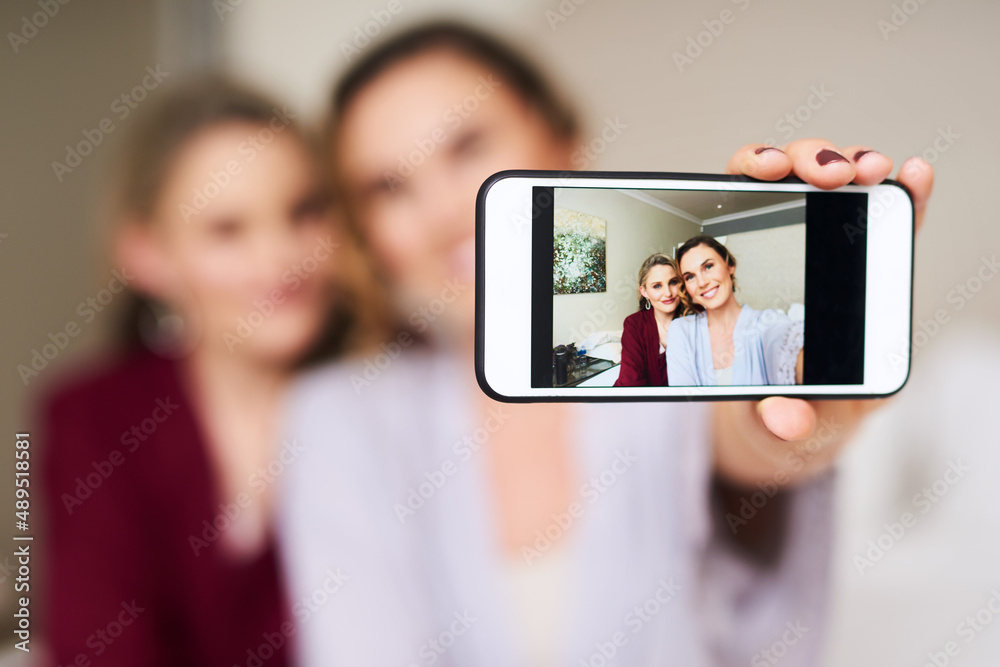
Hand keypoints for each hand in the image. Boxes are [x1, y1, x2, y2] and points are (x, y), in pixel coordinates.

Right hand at [714, 139, 933, 485]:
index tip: (911, 174)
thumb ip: (793, 421)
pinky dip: (756, 174)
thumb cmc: (803, 416)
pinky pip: (756, 197)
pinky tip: (760, 170)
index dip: (907, 202)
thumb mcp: (801, 429)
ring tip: (783, 167)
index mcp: (863, 306)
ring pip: (797, 183)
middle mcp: (832, 267)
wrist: (768, 418)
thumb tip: (782, 420)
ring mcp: (789, 249)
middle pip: (845, 196)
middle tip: (835, 175)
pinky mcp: (749, 243)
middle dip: (842, 169)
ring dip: (796, 161)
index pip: (895, 239)